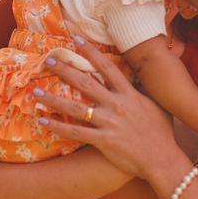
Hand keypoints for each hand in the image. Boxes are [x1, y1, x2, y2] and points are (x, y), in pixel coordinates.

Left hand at [35, 37, 185, 181]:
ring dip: (53, 98)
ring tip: (35, 91)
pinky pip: (75, 132)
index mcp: (129, 94)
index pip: (107, 67)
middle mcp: (116, 105)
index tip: (77, 39)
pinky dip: (58, 127)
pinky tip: (43, 120)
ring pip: (75, 108)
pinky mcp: (102, 140)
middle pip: (86, 83)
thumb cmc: (162, 132)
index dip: (91, 52)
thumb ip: (143, 90)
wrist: (162, 158)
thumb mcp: (157, 105)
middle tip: (48, 59)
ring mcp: (108, 123)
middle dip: (66, 69)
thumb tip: (139, 75)